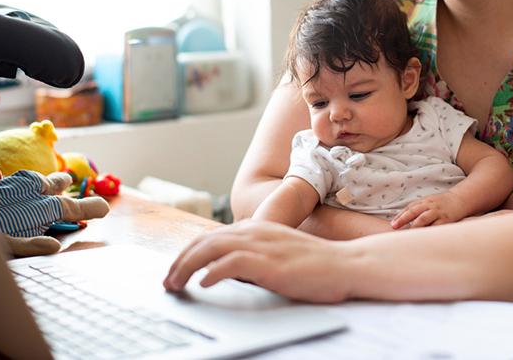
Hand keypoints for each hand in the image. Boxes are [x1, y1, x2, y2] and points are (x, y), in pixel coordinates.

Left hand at [163, 219, 350, 302]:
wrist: (345, 264)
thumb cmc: (316, 265)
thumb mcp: (279, 254)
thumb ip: (256, 256)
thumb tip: (228, 270)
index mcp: (257, 228)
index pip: (212, 236)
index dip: (189, 252)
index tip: (176, 270)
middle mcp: (255, 231)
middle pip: (204, 241)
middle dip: (180, 260)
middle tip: (167, 281)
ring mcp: (261, 245)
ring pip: (210, 250)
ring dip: (186, 267)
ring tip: (175, 284)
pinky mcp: (268, 262)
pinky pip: (230, 264)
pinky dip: (211, 273)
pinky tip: (203, 285)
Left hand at [390, 191, 468, 228]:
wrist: (460, 199)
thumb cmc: (441, 204)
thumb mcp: (428, 202)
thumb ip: (418, 210)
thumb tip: (403, 220)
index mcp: (423, 202)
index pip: (409, 208)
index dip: (400, 215)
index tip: (392, 224)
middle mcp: (429, 205)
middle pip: (413, 211)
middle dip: (403, 219)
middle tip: (394, 226)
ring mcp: (437, 212)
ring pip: (424, 218)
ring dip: (414, 226)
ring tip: (407, 234)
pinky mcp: (446, 219)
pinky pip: (437, 226)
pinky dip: (430, 231)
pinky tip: (424, 237)